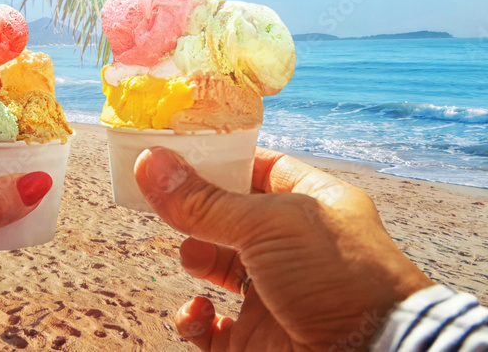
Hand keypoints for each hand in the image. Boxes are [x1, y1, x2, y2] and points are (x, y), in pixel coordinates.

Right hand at [135, 147, 433, 351]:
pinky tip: (199, 313)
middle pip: (231, 217)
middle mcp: (294, 247)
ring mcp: (275, 294)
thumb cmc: (339, 280)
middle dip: (198, 212)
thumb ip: (204, 201)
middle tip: (169, 205)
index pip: (260, 168)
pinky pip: (211, 327)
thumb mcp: (268, 226)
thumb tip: (149, 162)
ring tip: (194, 259)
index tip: (177, 153)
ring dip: (196, 258)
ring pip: (218, 267)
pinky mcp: (257, 340)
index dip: (221, 160)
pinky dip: (196, 319)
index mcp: (312, 205)